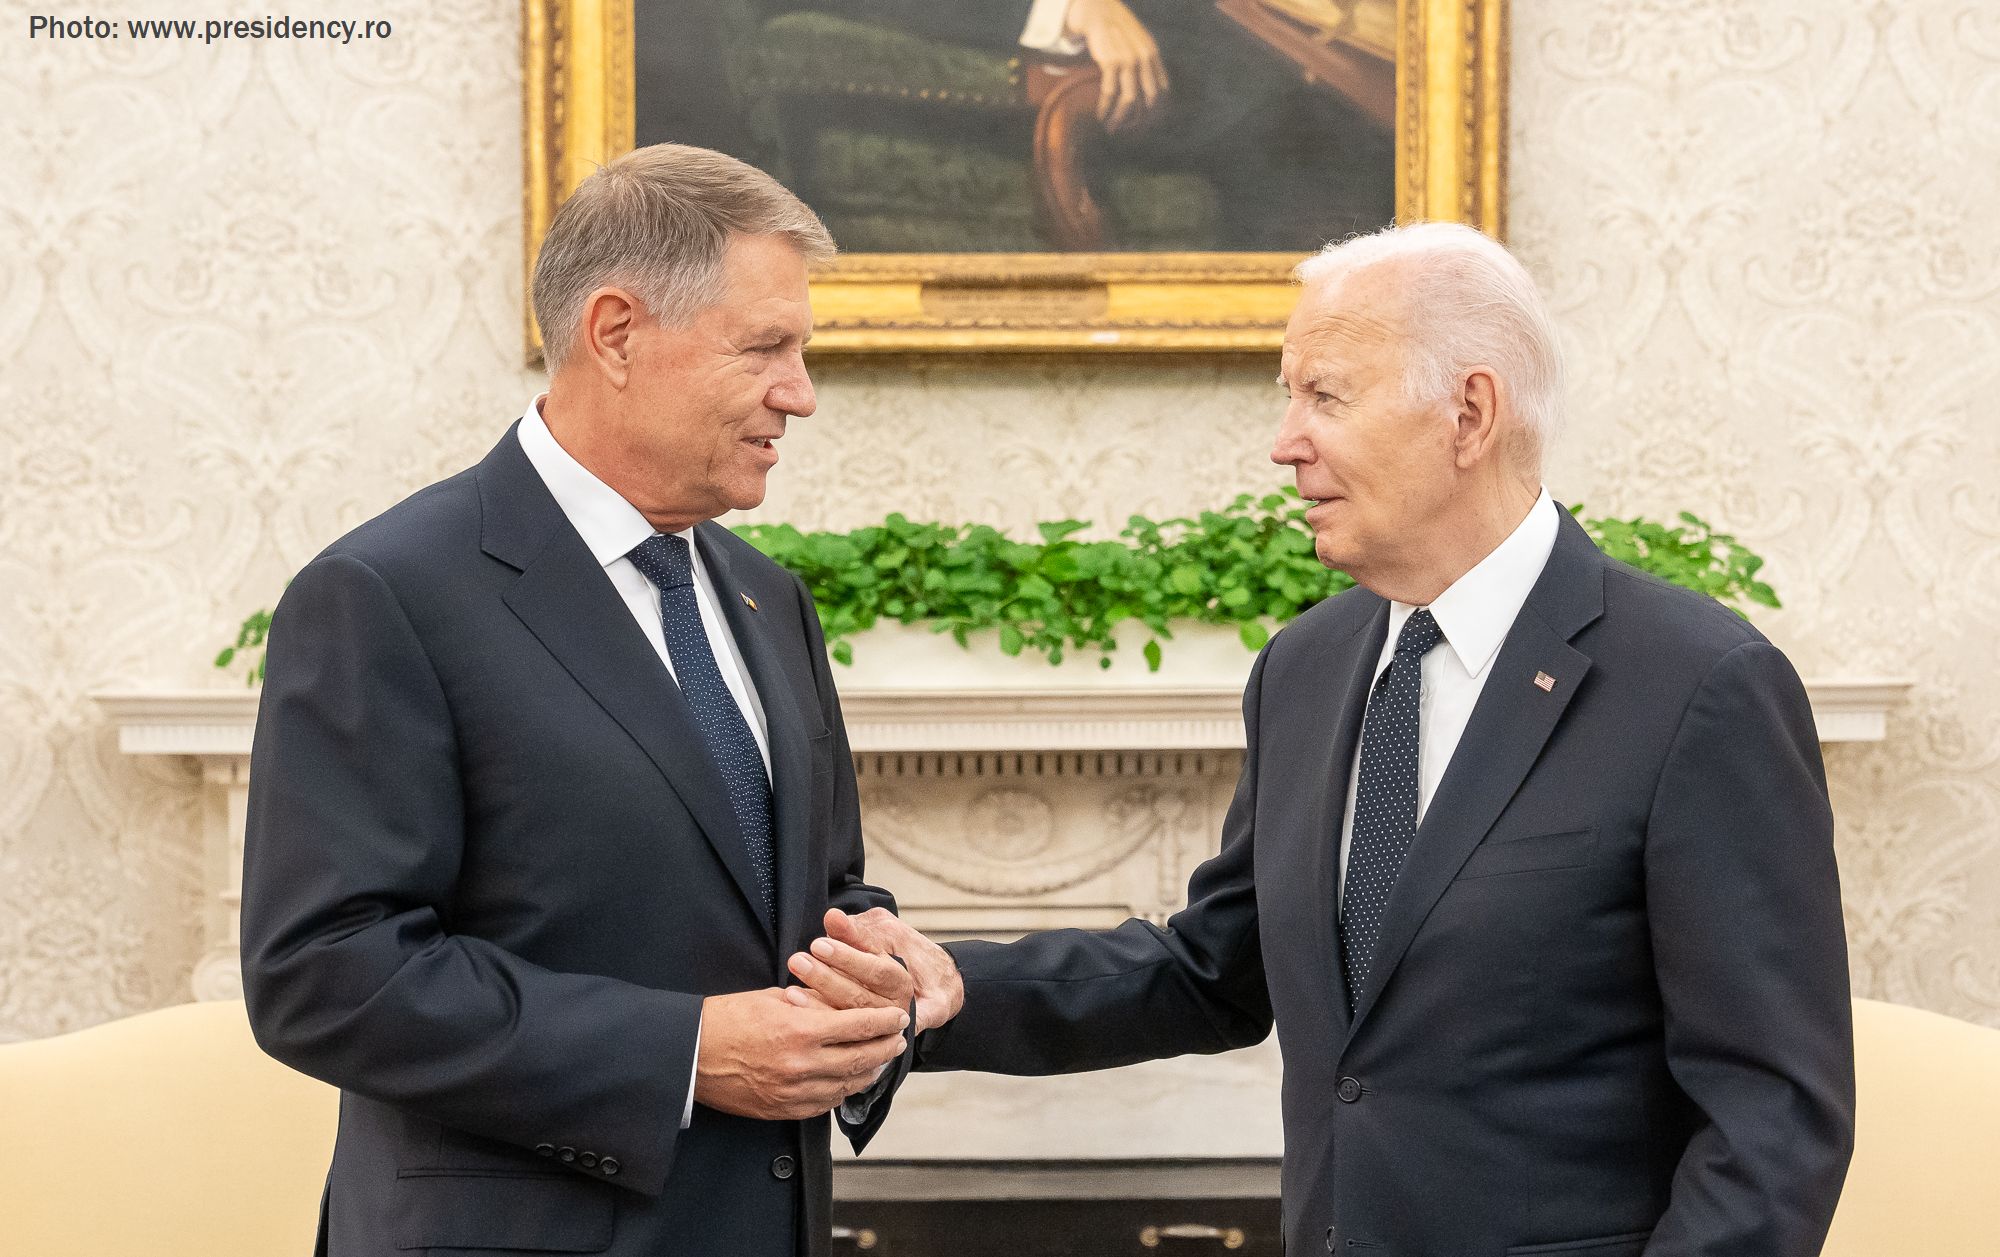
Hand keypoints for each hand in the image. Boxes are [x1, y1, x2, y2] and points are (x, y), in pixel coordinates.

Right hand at [693, 988, 908, 1120]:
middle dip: (886, 1048)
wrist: (689, 1055)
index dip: (884, 1021)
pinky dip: (842, 1092)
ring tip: (880, 1061)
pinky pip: (824, 1104)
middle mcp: (802, 1063)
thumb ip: (810, 1002)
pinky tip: (848, 1082)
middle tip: (898, 1040)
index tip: (899, 1017)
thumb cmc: (726, 1019)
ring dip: (869, 1072)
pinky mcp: (782, 1110)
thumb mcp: (771, 997)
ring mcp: (793, 1091)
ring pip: (847, 1085)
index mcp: (801, 1029)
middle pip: (861, 1059)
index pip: (859, 1025)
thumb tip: (839, 1001)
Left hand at [786, 908, 963, 1032]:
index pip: (876, 970)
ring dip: (816, 1003)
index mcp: (901, 983)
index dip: (847, 958)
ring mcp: (878, 1029)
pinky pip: (838, 1033)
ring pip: (846, 1018)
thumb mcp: (885, 936)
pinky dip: (817, 1018)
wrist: (929, 992)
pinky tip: (796, 1007)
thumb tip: (832, 917)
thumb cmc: (903, 956)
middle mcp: (893, 1010)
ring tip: (790, 989)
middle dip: (825, 978)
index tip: (819, 944)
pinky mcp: (863, 1041)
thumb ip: (858, 931)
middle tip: (798, 961)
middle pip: (858, 997)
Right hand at [1063, 0, 1168, 132]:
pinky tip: (1100, 115)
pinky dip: (1104, 107)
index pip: (1162, 88)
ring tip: (1111, 128)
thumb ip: (1146, 59)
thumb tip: (1151, 84)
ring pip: (1128, 99)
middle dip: (1139, 118)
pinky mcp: (1110, 62)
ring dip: (1119, 117)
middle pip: (1148, 98)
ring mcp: (1128, 60)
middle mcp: (1144, 58)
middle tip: (1129, 130)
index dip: (1156, 108)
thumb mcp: (1139, 40)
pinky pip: (1109, 92)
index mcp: (1153, 54)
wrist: (1098, 11)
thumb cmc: (1116, 27)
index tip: (1146, 122)